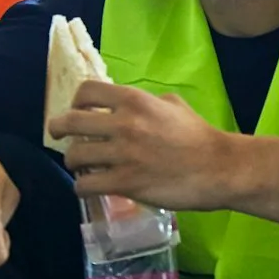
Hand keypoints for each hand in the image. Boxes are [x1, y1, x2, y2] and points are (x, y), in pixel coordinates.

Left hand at [52, 82, 278, 221]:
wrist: (221, 168)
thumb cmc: (200, 136)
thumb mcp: (174, 105)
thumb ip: (146, 102)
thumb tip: (127, 104)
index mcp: (135, 101)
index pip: (86, 91)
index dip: (76, 102)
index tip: (77, 112)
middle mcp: (124, 124)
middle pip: (69, 121)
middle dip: (57, 129)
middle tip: (58, 136)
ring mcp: (123, 154)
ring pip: (74, 156)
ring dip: (73, 162)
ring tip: (82, 167)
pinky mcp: (125, 182)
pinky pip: (84, 185)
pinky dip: (81, 187)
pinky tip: (89, 187)